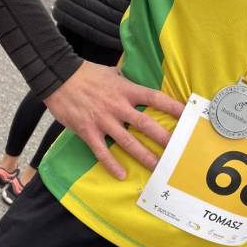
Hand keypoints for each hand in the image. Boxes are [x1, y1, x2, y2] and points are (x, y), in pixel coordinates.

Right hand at [44, 61, 185, 178]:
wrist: (58, 77)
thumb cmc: (86, 73)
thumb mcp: (112, 72)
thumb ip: (126, 81)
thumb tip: (139, 86)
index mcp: (126, 90)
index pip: (155, 98)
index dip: (173, 106)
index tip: (188, 115)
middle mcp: (118, 106)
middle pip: (146, 124)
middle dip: (163, 137)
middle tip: (178, 150)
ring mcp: (103, 120)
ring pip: (128, 141)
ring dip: (144, 155)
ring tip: (157, 166)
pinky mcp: (87, 131)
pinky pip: (101, 151)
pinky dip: (111, 164)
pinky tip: (121, 174)